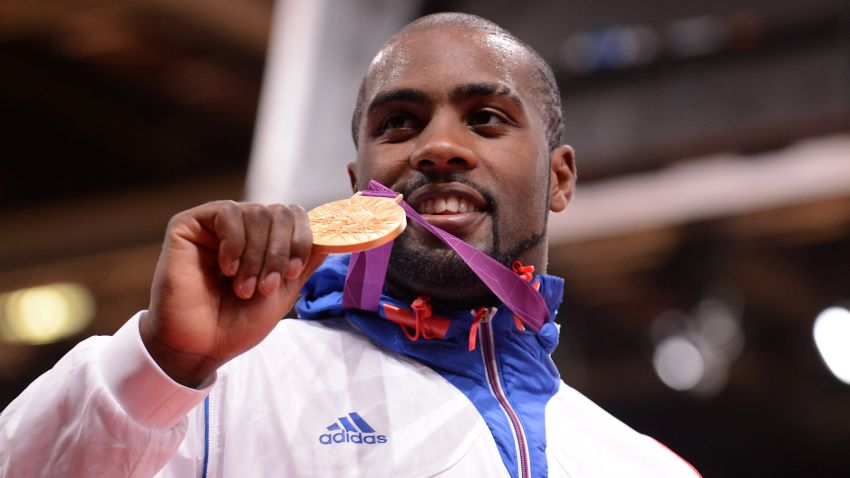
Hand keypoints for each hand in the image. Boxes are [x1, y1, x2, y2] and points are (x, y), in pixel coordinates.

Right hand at [141, 201, 326, 386]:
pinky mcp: (188, 225)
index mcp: (264, 242)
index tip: (292, 272)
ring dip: (257, 255)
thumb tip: (329, 237)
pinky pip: (227, 212)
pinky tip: (227, 269)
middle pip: (279, 212)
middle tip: (266, 287)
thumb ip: (303, 263)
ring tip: (244, 287)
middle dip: (279, 251)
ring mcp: (216, 224)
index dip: (301, 240)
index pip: (295, 217)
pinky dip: (234, 243)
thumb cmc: (237, 324)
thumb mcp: (283, 293)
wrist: (200, 347)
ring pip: (256, 212)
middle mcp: (242, 228)